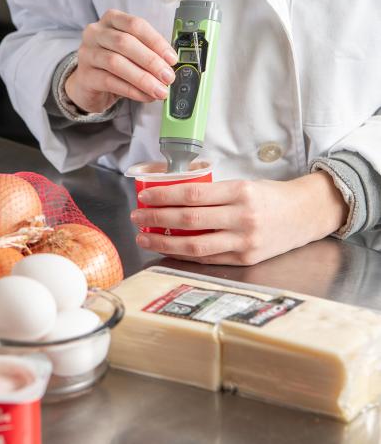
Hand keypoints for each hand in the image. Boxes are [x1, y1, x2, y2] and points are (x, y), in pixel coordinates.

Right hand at [65, 9, 177, 112]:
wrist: (89, 85)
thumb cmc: (114, 65)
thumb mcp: (131, 52)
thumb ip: (148, 53)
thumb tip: (170, 66)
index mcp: (111, 20)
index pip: (135, 25)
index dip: (156, 42)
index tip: (172, 59)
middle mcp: (95, 33)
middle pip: (125, 43)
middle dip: (151, 61)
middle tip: (168, 77)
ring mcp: (87, 53)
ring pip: (116, 63)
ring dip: (142, 78)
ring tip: (159, 90)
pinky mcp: (84, 75)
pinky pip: (109, 82)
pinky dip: (131, 90)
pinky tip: (145, 96)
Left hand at [130, 172, 348, 265]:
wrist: (307, 214)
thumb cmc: (270, 197)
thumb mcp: (244, 185)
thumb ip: (212, 193)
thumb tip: (171, 198)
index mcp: (240, 192)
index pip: (192, 193)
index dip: (164, 196)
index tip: (145, 196)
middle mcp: (243, 217)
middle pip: (188, 219)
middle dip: (156, 218)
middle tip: (137, 217)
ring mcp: (244, 241)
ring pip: (194, 245)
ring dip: (163, 243)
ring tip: (144, 238)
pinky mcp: (246, 259)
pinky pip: (207, 258)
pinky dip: (184, 254)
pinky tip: (167, 250)